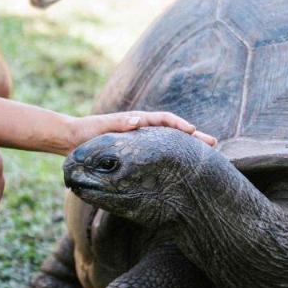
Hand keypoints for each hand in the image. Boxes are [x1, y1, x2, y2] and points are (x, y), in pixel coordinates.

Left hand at [65, 111, 216, 153]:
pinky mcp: (138, 153)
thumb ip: (119, 124)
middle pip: (174, 131)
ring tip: (206, 157)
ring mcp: (143, 141)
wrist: (74, 141)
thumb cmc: (88, 132)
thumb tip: (138, 121)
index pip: (165, 119)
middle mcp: (144, 129)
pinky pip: (161, 154)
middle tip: (213, 143)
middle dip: (194, 137)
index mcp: (138, 120)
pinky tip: (184, 169)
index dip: (180, 124)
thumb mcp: (103, 127)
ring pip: (171, 144)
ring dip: (188, 148)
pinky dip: (175, 157)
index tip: (193, 131)